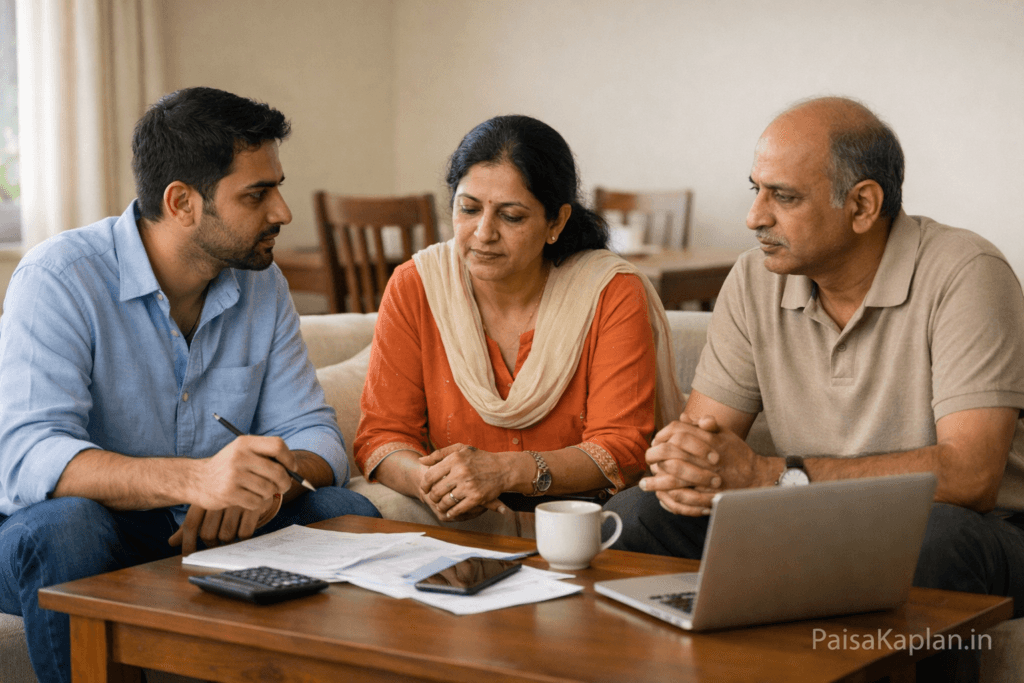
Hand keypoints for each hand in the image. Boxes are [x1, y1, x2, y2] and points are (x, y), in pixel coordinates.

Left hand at [168, 493, 281, 555]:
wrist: (256, 474)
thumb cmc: (226, 495)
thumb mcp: (207, 503)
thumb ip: (191, 523)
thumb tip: (171, 543)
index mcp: (204, 497)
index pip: (191, 524)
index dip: (187, 543)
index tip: (188, 555)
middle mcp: (219, 498)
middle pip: (208, 534)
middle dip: (211, 545)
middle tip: (216, 543)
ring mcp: (237, 501)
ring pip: (226, 536)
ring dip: (228, 542)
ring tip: (231, 535)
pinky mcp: (255, 506)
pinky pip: (245, 533)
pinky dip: (243, 537)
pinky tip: (243, 530)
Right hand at [189, 435, 295, 510]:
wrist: (196, 480)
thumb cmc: (227, 467)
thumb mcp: (242, 451)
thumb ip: (265, 455)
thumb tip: (293, 470)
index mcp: (244, 443)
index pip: (277, 445)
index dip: (289, 458)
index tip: (292, 468)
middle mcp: (239, 456)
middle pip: (278, 471)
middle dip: (285, 482)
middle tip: (283, 487)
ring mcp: (233, 475)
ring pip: (269, 489)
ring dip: (269, 494)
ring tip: (261, 491)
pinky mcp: (229, 493)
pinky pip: (257, 502)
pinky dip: (257, 503)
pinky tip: (249, 498)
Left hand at [418, 444, 509, 520]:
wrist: (503, 469)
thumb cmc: (479, 458)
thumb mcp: (460, 449)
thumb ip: (439, 454)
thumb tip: (421, 461)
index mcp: (455, 459)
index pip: (430, 475)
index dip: (425, 484)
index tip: (425, 488)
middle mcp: (461, 472)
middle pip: (436, 490)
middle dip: (432, 497)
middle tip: (433, 498)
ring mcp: (469, 486)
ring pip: (446, 501)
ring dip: (441, 506)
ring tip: (441, 506)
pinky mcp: (476, 497)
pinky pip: (458, 509)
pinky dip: (452, 512)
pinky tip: (450, 512)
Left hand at [641, 414, 764, 516]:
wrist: (757, 476)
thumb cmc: (738, 453)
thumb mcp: (724, 433)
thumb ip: (703, 425)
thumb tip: (683, 416)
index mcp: (708, 438)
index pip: (677, 431)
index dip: (662, 436)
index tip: (655, 442)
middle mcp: (705, 456)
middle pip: (670, 453)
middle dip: (653, 457)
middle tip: (646, 461)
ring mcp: (707, 477)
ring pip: (674, 478)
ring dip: (656, 482)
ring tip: (645, 485)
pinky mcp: (709, 495)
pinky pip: (685, 497)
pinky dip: (670, 497)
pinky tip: (662, 498)